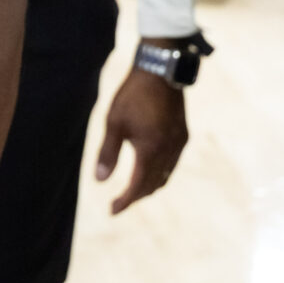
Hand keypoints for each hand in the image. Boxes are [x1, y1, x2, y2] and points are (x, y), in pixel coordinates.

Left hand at [93, 61, 188, 213]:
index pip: (138, 186)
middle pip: (153, 185)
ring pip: (165, 176)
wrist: (160, 72)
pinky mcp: (183, 136)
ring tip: (131, 191)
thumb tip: (100, 181)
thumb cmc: (133, 95)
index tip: (112, 210)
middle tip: (118, 203)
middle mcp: (169, 151)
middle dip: (135, 197)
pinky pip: (172, 164)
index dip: (125, 201)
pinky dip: (159, 174)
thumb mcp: (114, 123)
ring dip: (148, 187)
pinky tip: (148, 170)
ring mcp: (179, 144)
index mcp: (151, 150)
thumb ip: (107, 152)